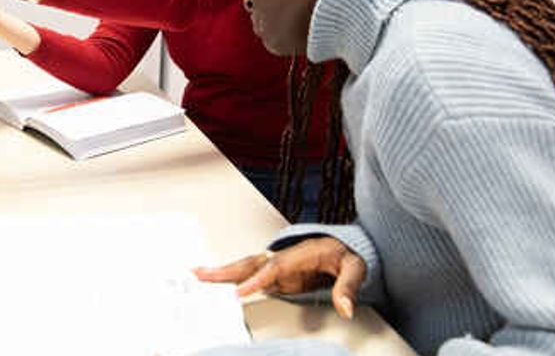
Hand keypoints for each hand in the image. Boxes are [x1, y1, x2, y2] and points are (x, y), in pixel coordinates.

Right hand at [193, 237, 365, 318]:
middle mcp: (284, 256)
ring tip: (198, 276)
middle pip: (252, 263)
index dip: (257, 280)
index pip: (276, 267)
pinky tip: (216, 283)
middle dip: (226, 270)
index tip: (240, 292)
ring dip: (222, 272)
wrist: (345, 246)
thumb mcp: (356, 267)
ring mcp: (278, 265)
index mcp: (301, 253)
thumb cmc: (347, 253)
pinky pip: (249, 275)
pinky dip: (230, 278)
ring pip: (246, 267)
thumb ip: (349, 286)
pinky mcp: (276, 274)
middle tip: (202, 276)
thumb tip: (345, 307)